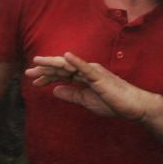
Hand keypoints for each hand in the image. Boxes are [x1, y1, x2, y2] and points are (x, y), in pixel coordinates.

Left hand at [25, 52, 160, 121]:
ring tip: (38, 62)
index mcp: (83, 77)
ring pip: (69, 66)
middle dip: (44, 70)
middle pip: (61, 68)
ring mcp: (93, 72)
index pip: (61, 75)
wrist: (134, 106)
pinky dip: (76, 61)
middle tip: (28, 71)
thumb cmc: (113, 103)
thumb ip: (72, 95)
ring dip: (53, 64)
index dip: (47, 77)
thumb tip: (55, 91)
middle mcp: (86, 71)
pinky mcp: (100, 76)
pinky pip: (86, 68)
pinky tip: (65, 57)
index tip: (34, 81)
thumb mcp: (86, 101)